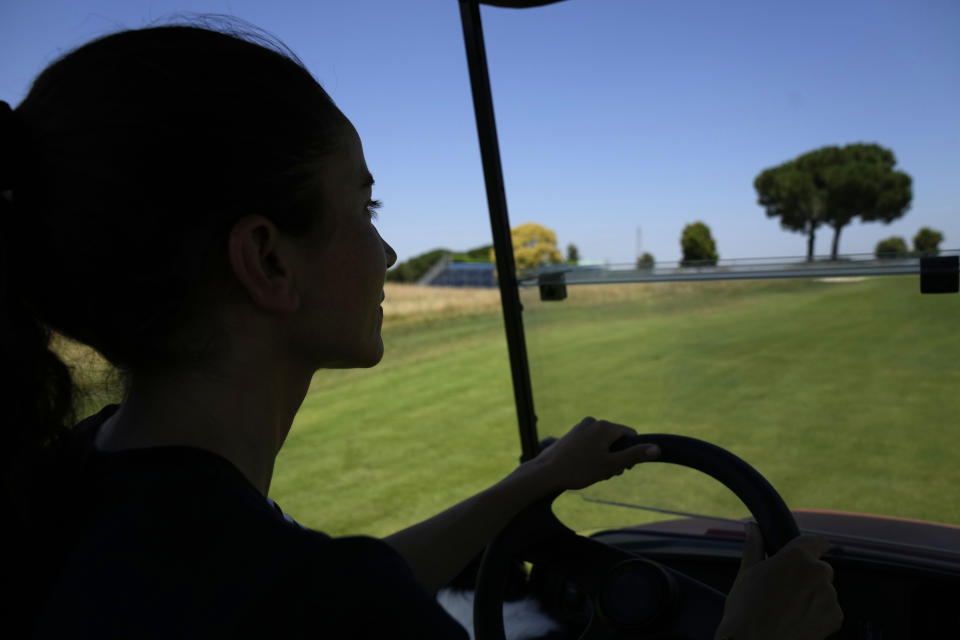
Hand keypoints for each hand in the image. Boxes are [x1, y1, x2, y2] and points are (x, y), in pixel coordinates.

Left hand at [526, 417, 660, 492]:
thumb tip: (657, 448)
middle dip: (616, 457)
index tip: (624, 468)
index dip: (631, 453)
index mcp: (605, 426)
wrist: (546, 472)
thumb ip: (634, 455)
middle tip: (607, 474)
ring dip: (605, 458)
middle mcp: (594, 422)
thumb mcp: (611, 465)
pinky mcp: (572, 434)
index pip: (630, 435)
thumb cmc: (579, 469)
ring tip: (594, 473)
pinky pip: (591, 443)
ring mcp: (581, 427)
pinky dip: (593, 455)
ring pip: (603, 443)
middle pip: (616, 439)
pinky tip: (584, 468)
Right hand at [715, 522, 842, 639]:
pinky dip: (818, 615)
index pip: (816, 542)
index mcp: (796, 556)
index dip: (813, 547)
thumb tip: (752, 527)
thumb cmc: (746, 610)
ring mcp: (829, 596)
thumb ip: (754, 546)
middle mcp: (818, 572)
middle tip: (784, 591)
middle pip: (819, 569)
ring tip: (788, 610)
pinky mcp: (835, 618)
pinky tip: (797, 621)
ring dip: (813, 597)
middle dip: (806, 577)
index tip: (810, 552)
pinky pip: (829, 611)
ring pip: (824, 591)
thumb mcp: (746, 573)